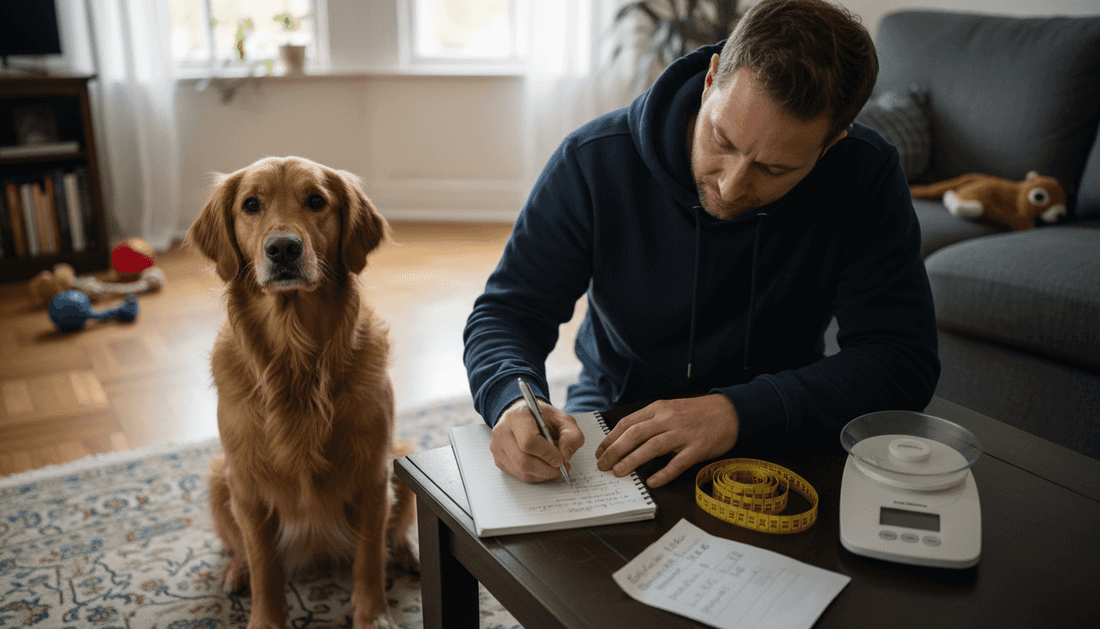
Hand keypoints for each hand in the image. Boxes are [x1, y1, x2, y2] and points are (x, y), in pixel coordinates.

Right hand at [491, 397, 584, 482]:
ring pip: (521, 471)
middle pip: (524, 461)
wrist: (524, 416)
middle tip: (561, 468)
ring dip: (542, 474)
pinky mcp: (498, 459)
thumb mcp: (563, 420)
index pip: (528, 441)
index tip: (560, 458)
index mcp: (517, 416)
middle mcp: (502, 431)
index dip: (547, 454)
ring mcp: (497, 447)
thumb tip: (565, 456)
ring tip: (554, 468)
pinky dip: (535, 476)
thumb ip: (571, 435)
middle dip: (547, 469)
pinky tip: (542, 467)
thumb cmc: (543, 418)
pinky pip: (518, 475)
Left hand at [594, 394, 738, 487]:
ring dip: (632, 460)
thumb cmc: (697, 413)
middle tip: (603, 465)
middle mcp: (668, 419)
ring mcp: (683, 433)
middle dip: (615, 450)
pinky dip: (664, 473)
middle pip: (635, 434)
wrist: (729, 412)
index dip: (611, 438)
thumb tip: (626, 439)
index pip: (628, 423)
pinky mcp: (698, 447)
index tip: (600, 451)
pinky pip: (678, 462)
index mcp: (659, 409)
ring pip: (652, 446)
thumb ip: (651, 421)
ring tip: (618, 472)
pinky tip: (653, 482)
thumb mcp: (671, 409)